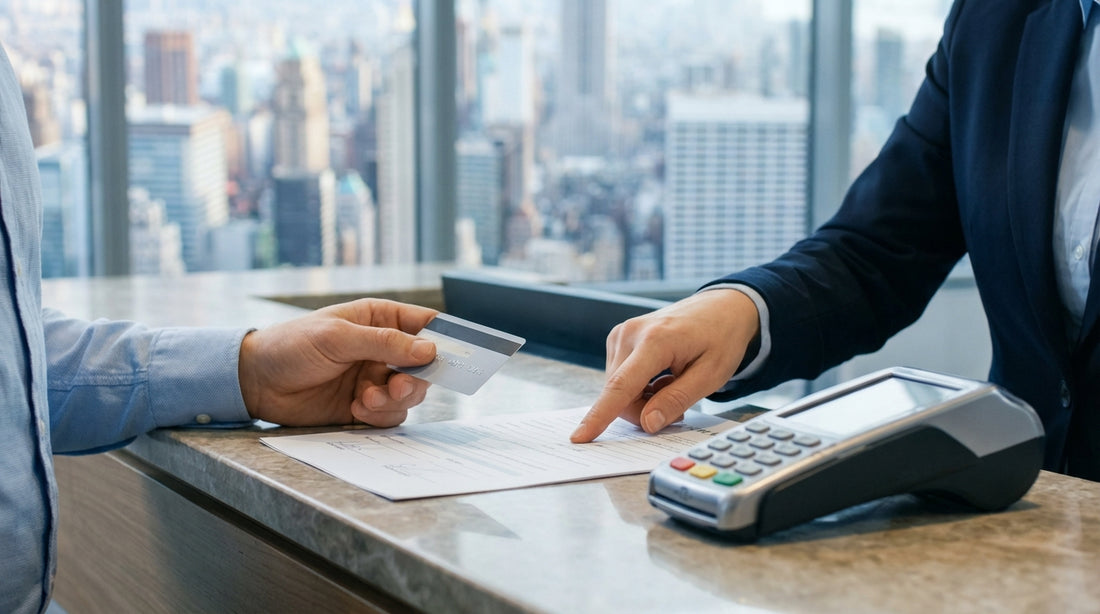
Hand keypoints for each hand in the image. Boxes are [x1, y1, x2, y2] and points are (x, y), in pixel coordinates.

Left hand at [237, 298, 437, 427]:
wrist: (255, 382)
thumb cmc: (291, 346)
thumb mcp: (338, 337)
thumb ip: (385, 343)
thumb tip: (429, 350)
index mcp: (380, 319)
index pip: (426, 325)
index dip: (448, 338)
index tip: (462, 355)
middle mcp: (383, 349)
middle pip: (425, 366)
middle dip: (417, 379)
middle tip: (399, 387)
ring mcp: (375, 378)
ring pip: (410, 394)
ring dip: (395, 400)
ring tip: (367, 399)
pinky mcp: (365, 406)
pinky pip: (390, 414)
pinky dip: (380, 415)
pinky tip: (356, 409)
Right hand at [570, 289, 759, 441]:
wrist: (721, 307)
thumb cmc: (720, 338)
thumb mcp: (711, 375)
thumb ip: (677, 400)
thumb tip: (647, 424)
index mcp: (655, 340)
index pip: (621, 386)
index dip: (600, 416)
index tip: (580, 437)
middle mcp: (630, 334)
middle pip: (619, 393)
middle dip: (643, 411)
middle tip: (678, 409)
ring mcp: (621, 334)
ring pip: (617, 389)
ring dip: (642, 399)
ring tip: (673, 385)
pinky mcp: (619, 338)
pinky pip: (620, 378)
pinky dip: (638, 387)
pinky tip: (662, 377)